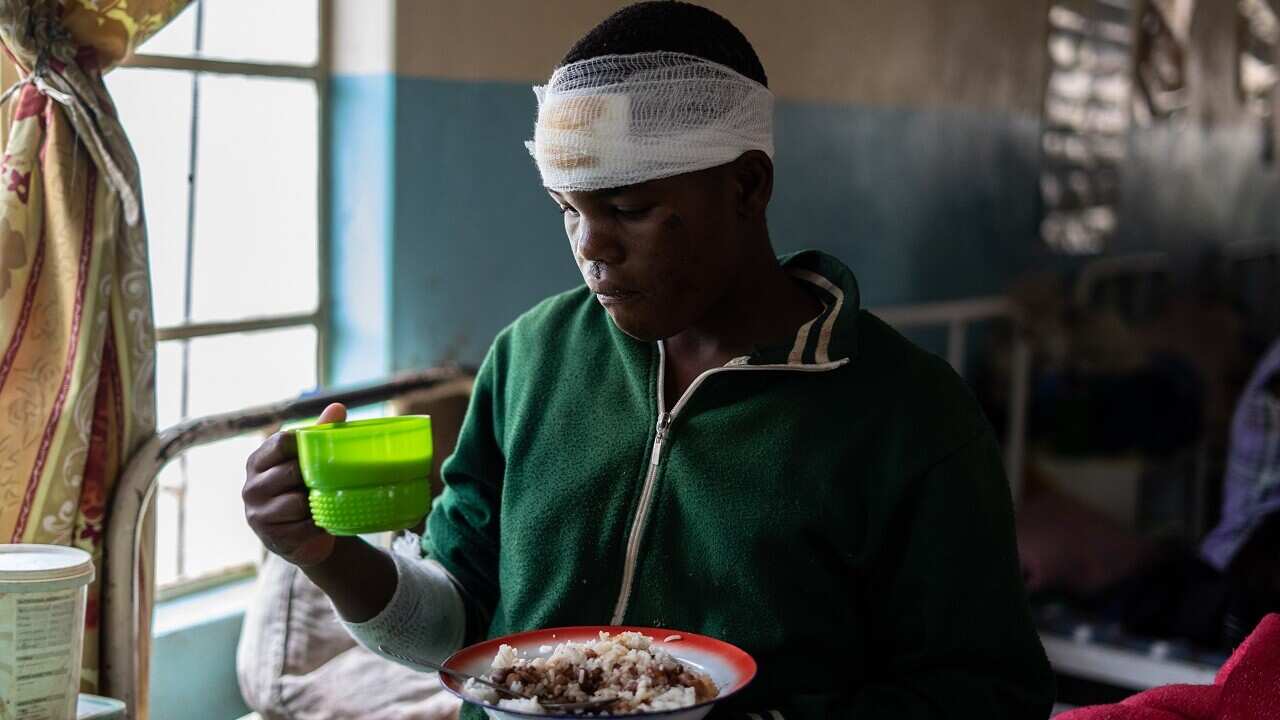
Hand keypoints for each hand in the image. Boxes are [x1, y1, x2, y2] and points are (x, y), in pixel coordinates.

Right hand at [242, 403, 346, 566]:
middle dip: (313, 477)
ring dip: (316, 503)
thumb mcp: (310, 462)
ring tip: (323, 503)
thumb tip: (338, 408)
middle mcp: (251, 487)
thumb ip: (320, 434)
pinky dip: (318, 525)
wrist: (307, 537)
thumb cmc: (306, 490)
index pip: (281, 442)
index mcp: (258, 461)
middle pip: (290, 471)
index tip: (322, 450)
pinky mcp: (272, 538)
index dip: (305, 444)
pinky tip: (322, 523)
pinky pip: (303, 527)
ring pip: (297, 502)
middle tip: (328, 481)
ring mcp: (258, 514)